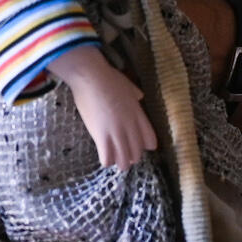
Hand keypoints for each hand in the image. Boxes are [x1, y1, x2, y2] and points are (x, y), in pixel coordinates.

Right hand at [47, 47, 156, 167]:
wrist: (91, 78)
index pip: (149, 137)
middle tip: (127, 158)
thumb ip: (135, 94)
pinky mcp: (100, 135)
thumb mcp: (129, 86)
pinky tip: (104, 160)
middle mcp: (130, 126)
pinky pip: (107, 156)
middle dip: (132, 157)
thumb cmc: (109, 78)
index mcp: (138, 114)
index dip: (147, 145)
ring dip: (121, 163)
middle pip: (137, 151)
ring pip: (124, 158)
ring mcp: (116, 132)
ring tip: (117, 163)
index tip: (143, 148)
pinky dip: (107, 161)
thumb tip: (140, 96)